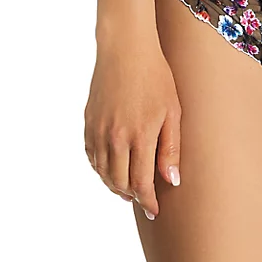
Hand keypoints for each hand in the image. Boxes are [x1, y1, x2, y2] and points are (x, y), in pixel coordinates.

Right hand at [84, 39, 181, 218]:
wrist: (125, 49)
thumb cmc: (156, 77)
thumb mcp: (173, 112)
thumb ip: (170, 148)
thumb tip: (171, 181)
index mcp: (139, 136)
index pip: (141, 184)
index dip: (148, 202)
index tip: (155, 211)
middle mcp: (114, 138)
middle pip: (119, 183)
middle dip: (132, 196)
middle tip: (144, 200)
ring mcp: (98, 131)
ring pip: (103, 173)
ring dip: (115, 185)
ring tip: (129, 189)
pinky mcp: (88, 123)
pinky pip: (91, 157)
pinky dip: (101, 169)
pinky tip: (112, 168)